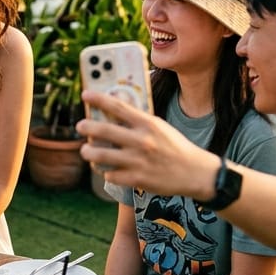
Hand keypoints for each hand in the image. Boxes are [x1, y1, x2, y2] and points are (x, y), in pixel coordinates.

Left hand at [76, 90, 219, 198]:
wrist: (196, 173)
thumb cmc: (175, 147)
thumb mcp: (159, 127)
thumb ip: (138, 120)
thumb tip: (115, 108)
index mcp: (148, 124)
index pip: (119, 107)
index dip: (99, 99)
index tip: (85, 94)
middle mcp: (141, 141)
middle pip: (103, 130)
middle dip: (86, 127)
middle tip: (80, 126)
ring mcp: (138, 161)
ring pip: (100, 155)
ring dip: (88, 152)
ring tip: (86, 151)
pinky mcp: (137, 179)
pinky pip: (110, 175)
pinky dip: (106, 172)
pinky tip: (108, 170)